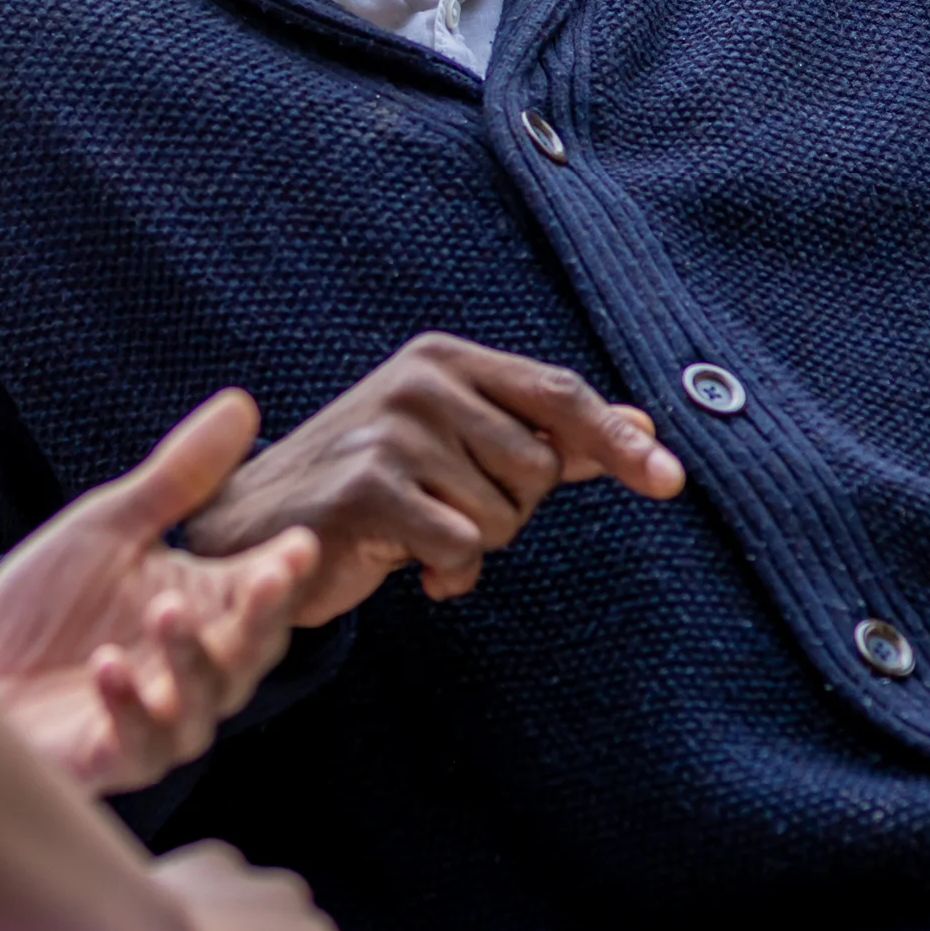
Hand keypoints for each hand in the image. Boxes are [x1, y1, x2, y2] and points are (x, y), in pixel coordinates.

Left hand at [0, 390, 319, 796]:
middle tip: (263, 580)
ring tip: (165, 611)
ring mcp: (159, 720)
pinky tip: (106, 666)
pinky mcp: (111, 758)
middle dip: (261, 618)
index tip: (299, 542)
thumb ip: (176, 479)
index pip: (264, 594)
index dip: (287, 574)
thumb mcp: (109, 526)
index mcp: (204, 610)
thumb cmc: (51, 602)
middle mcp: (194, 670)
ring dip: (190, 659)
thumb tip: (241, 403)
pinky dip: (127, 706)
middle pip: (249, 651)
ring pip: (202, 702)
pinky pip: (136, 744)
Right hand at [185, 334, 684, 623]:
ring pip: (503, 514)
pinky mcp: (366, 488)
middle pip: (539, 468)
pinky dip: (446, 570)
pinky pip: (462, 546)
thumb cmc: (369, 486)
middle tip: (446, 508)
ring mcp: (390, 431)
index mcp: (443, 359)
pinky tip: (402, 563)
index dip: (618, 439)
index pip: (557, 393)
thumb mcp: (456, 450)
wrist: (257, 526)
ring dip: (472, 545)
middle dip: (511, 509)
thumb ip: (546, 437)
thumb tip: (645, 426)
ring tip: (416, 532)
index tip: (672, 481)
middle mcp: (419, 382)